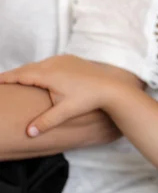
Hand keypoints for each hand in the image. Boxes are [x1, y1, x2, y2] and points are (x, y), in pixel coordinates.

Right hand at [0, 55, 122, 136]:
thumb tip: (29, 133)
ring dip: (28, 71)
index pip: (20, 75)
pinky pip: (50, 62)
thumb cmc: (88, 99)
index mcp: (49, 74)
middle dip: (14, 75)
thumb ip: (46, 122)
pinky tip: (39, 76)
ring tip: (17, 79)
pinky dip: (40, 68)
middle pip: (28, 68)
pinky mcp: (71, 59)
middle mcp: (54, 63)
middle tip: (2, 82)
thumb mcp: (66, 111)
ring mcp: (63, 59)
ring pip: (39, 64)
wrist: (111, 87)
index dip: (6, 78)